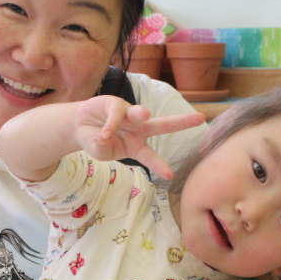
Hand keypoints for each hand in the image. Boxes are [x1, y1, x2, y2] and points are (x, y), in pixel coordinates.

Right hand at [74, 96, 204, 179]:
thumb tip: (105, 136)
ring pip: (139, 113)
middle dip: (181, 122)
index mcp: (137, 147)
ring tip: (144, 115)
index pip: (151, 157)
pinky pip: (115, 113)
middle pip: (163, 125)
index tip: (170, 175)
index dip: (159, 165)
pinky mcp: (115, 104)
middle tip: (200, 118)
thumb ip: (103, 148)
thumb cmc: (95, 142)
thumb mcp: (99, 152)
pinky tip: (103, 133)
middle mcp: (138, 129)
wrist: (79, 127)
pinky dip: (110, 124)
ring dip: (142, 113)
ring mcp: (128, 115)